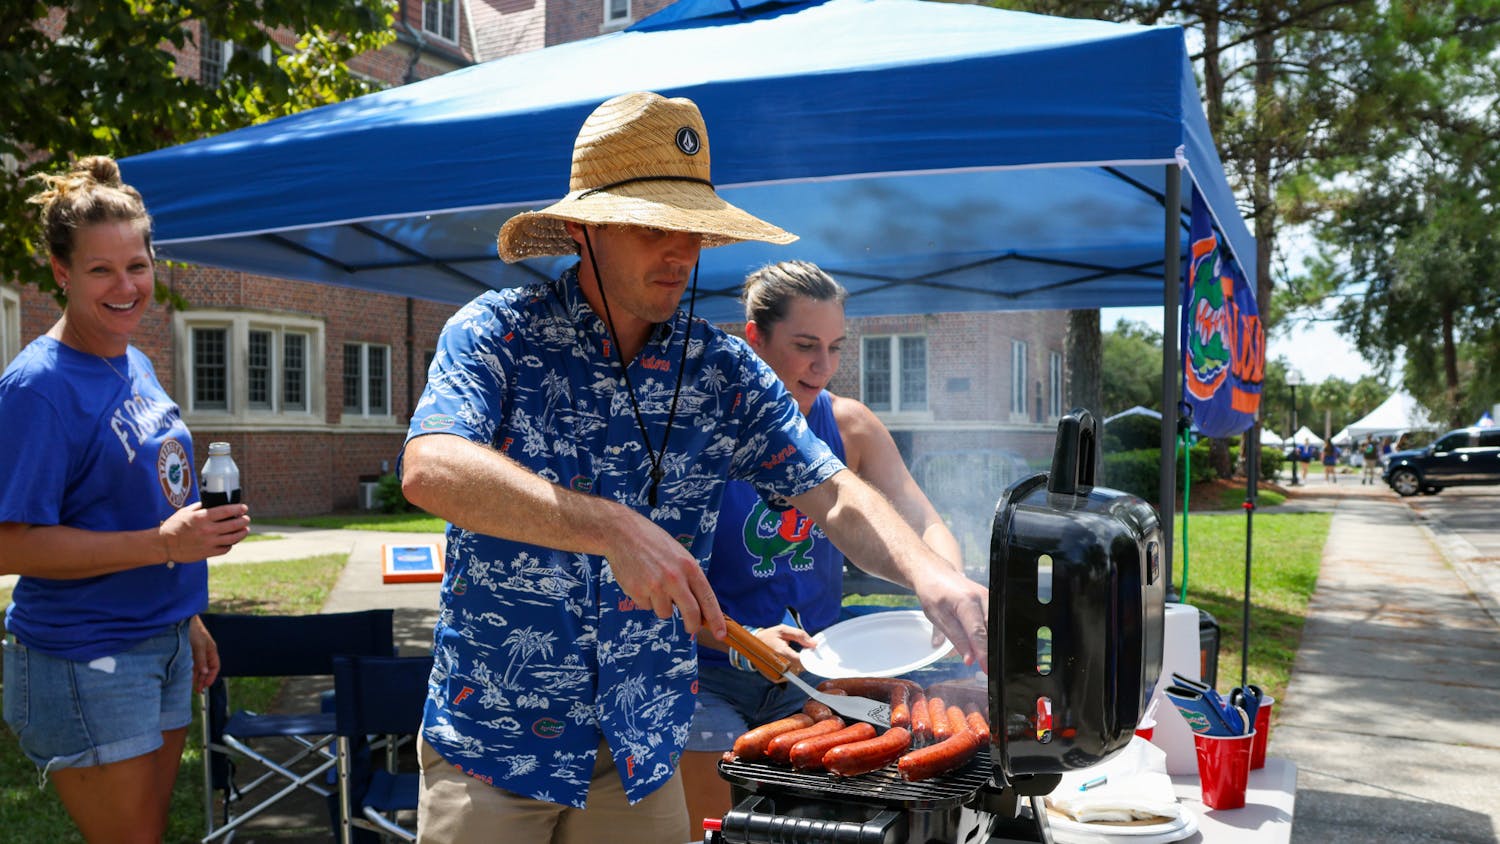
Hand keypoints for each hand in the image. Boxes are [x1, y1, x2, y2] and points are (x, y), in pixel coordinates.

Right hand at [159, 502, 250, 563]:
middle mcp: (207, 530)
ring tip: (245, 529)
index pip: (226, 511)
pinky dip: (231, 544)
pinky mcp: (208, 553)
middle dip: (243, 521)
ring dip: (242, 533)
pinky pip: (225, 548)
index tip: (244, 508)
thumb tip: (213, 503)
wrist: (163, 544)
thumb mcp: (186, 511)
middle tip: (246, 519)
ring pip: (233, 538)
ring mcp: (209, 542)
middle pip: (233, 524)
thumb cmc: (174, 526)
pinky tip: (232, 540)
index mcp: (202, 517)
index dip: (238, 509)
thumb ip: (200, 507)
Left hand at [188, 615, 219, 692]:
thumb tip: (204, 673)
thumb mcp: (198, 646)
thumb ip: (201, 660)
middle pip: (207, 669)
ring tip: (194, 686)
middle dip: (204, 679)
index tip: (206, 686)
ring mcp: (197, 651)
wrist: (183, 619)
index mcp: (211, 650)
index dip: (211, 676)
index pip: (215, 666)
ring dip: (197, 677)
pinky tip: (188, 676)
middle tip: (198, 690)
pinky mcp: (190, 650)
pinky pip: (193, 664)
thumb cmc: (194, 630)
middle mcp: (205, 652)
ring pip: (199, 667)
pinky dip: (192, 671)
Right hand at [603, 506, 725, 640]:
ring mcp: (655, 586)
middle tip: (691, 629)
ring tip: (654, 584)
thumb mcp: (679, 555)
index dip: (716, 619)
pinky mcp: (637, 591)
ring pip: (665, 612)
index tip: (720, 633)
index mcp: (689, 567)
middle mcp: (674, 578)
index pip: (707, 598)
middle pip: (691, 613)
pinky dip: (645, 599)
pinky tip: (641, 581)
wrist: (622, 534)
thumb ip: (689, 578)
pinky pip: (646, 607)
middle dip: (693, 625)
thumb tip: (699, 606)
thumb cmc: (653, 543)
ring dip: (662, 605)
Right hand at [758, 623, 816, 674]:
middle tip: (797, 652)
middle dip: (802, 660)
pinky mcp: (773, 678)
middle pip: (800, 668)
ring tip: (789, 656)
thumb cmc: (768, 636)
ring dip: (796, 666)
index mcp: (781, 651)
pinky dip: (790, 671)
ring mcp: (775, 673)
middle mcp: (778, 664)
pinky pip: (788, 678)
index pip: (801, 660)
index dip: (808, 657)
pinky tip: (785, 662)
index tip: (809, 652)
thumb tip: (814, 644)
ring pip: (795, 673)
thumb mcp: (783, 630)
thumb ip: (800, 635)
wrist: (750, 645)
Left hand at [913, 566, 988, 669]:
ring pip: (995, 626)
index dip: (983, 653)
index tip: (986, 670)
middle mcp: (982, 598)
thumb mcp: (938, 618)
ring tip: (984, 659)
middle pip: (992, 630)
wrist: (934, 573)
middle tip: (986, 669)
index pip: (978, 633)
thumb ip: (956, 639)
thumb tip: (970, 659)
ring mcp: (989, 597)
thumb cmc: (933, 593)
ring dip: (990, 643)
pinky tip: (983, 644)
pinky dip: (989, 634)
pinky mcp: (990, 599)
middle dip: (990, 651)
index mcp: (966, 601)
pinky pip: (994, 620)